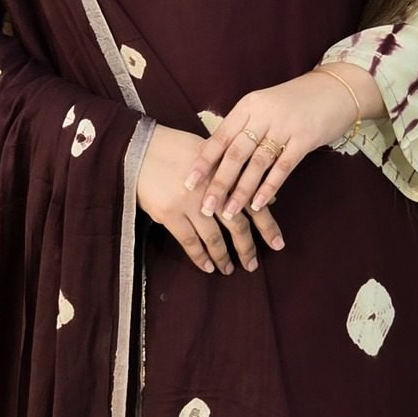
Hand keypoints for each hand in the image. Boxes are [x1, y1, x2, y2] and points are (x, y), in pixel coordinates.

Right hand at [137, 123, 284, 273]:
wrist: (139, 148)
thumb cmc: (175, 147)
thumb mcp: (210, 155)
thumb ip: (234, 175)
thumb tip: (264, 195)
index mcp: (226, 173)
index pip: (254, 203)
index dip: (268, 226)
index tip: (278, 244)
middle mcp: (212, 190)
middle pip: (237, 225)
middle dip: (247, 248)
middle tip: (253, 265)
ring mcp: (191, 203)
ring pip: (214, 237)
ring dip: (224, 256)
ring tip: (229, 269)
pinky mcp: (170, 214)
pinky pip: (189, 241)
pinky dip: (200, 256)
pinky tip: (208, 267)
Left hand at [184, 67, 382, 220]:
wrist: (335, 89)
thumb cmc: (294, 101)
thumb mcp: (264, 106)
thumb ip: (242, 127)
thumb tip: (214, 154)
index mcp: (248, 106)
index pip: (220, 137)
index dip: (203, 162)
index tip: (188, 183)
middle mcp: (264, 114)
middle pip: (235, 153)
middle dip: (218, 183)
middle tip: (205, 208)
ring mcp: (285, 126)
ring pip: (257, 163)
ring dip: (241, 191)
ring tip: (228, 212)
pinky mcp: (305, 138)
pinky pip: (283, 167)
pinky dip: (269, 187)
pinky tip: (257, 204)